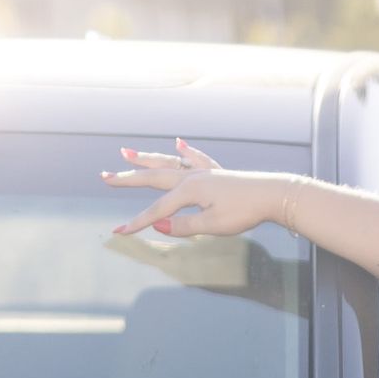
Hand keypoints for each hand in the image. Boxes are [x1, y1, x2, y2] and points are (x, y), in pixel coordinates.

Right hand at [102, 141, 293, 239]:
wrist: (274, 194)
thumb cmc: (245, 211)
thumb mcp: (213, 225)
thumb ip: (185, 226)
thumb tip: (160, 226)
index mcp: (188, 190)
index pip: (156, 211)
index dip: (137, 223)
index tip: (118, 232)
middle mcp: (191, 176)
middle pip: (153, 178)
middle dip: (127, 178)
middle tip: (104, 176)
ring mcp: (204, 171)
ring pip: (168, 164)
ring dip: (147, 159)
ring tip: (126, 152)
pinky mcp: (217, 172)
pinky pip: (196, 159)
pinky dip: (186, 152)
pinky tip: (180, 144)